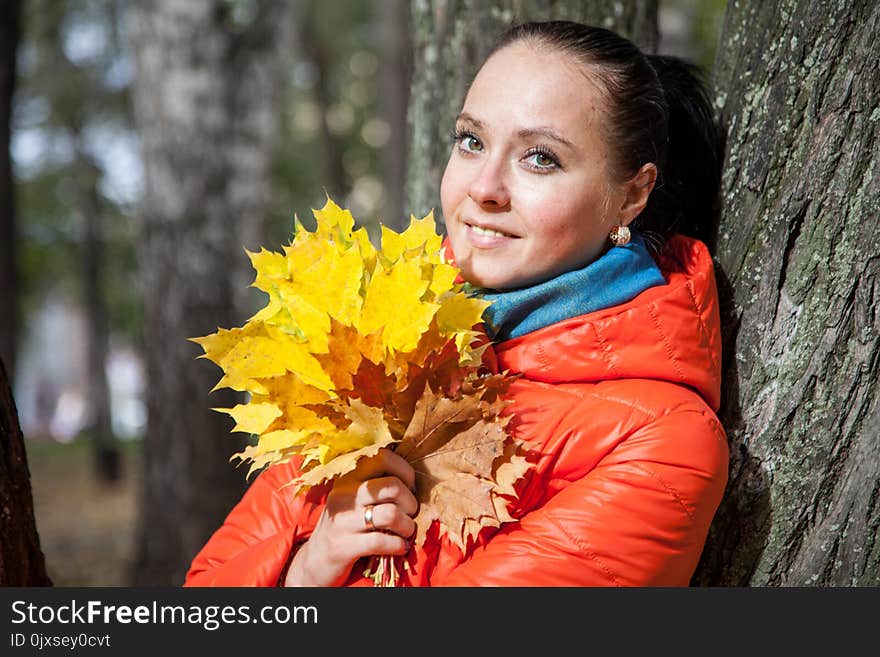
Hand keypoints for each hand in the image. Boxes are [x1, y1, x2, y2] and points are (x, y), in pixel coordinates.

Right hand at [283, 448, 417, 586]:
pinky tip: (400, 547)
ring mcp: (342, 520)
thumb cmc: (344, 526)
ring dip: (407, 526)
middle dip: (410, 502)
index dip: (406, 472)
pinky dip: (399, 545)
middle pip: (393, 486)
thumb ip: (377, 484)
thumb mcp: (354, 499)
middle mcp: (344, 494)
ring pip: (391, 514)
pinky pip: (382, 542)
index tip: (409, 488)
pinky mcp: (343, 546)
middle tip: (409, 514)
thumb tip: (413, 481)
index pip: (383, 458)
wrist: (315, 561)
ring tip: (405, 532)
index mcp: (348, 477)